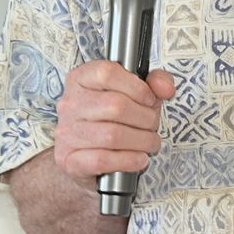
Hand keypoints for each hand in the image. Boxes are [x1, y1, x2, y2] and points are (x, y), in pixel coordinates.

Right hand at [53, 61, 175, 181]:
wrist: (85, 158)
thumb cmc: (110, 121)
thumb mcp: (133, 95)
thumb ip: (153, 83)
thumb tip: (166, 87)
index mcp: (80, 79)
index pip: (107, 73)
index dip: (136, 87)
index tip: (149, 100)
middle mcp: (70, 104)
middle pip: (115, 106)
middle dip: (145, 118)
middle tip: (153, 126)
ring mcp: (67, 133)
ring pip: (112, 135)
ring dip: (142, 142)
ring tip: (150, 143)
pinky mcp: (70, 160)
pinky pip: (103, 160)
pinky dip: (129, 160)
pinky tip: (139, 159)